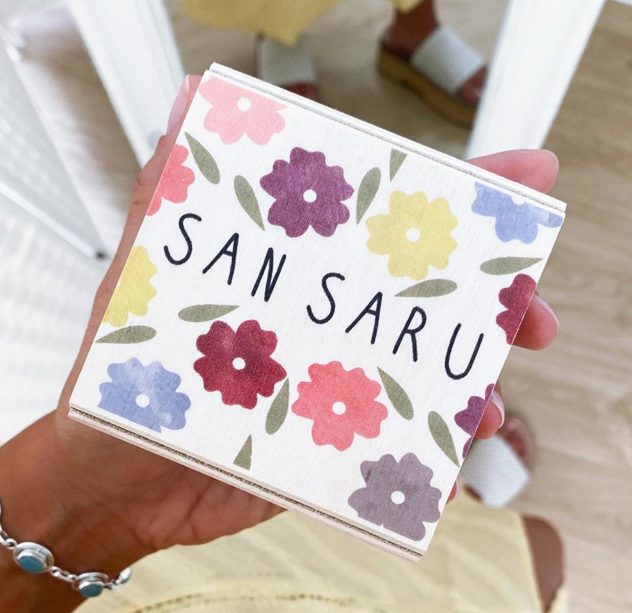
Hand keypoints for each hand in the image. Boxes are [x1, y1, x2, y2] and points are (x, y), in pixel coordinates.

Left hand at [52, 79, 560, 558]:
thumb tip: (189, 100)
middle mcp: (322, 326)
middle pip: (421, 303)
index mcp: (295, 278)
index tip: (521, 183)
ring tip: (485, 405)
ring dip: (469, 386)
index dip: (452, 204)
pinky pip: (393, 450)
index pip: (379, 229)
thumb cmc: (125, 373)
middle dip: (488, 305)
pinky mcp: (329, 449)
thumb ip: (169, 194)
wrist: (113, 481)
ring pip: (421, 376)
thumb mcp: (144, 275)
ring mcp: (331, 388)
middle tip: (529, 316)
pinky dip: (429, 457)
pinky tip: (447, 466)